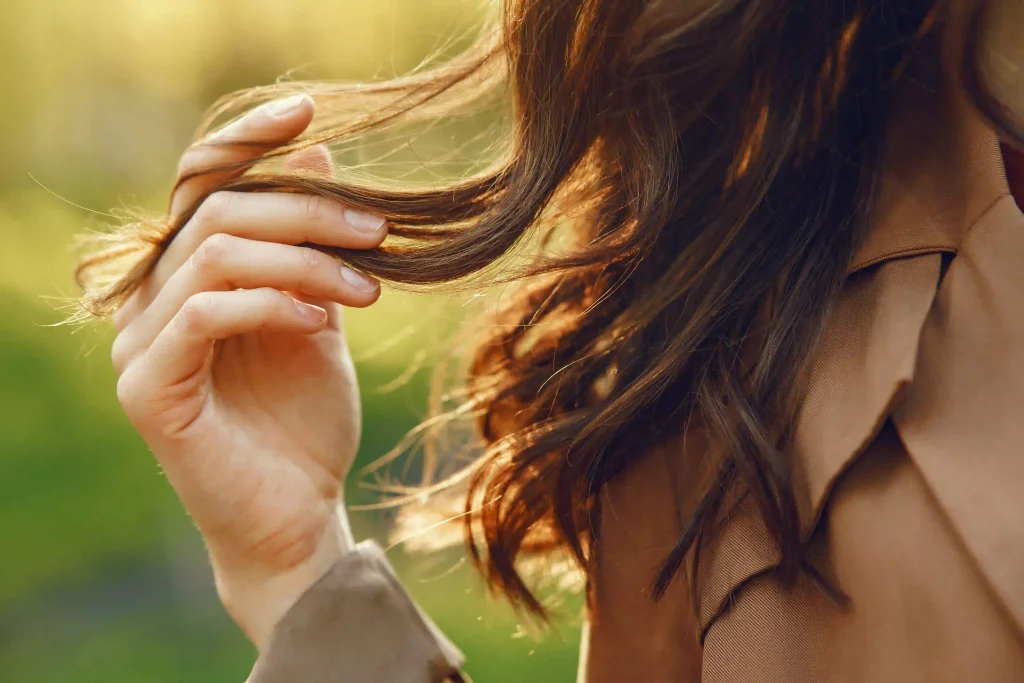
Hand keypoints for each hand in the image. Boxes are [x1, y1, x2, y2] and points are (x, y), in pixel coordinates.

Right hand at [111, 95, 386, 648]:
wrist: (297, 512)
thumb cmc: (306, 419)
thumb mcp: (320, 312)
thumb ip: (309, 244)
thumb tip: (318, 151)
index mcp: (187, 276)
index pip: (199, 184)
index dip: (248, 141)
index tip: (310, 111)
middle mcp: (150, 301)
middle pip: (215, 213)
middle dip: (307, 213)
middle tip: (379, 231)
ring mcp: (139, 344)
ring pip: (214, 256)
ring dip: (304, 262)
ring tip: (368, 290)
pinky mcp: (148, 390)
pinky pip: (204, 315)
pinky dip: (271, 305)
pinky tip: (322, 325)